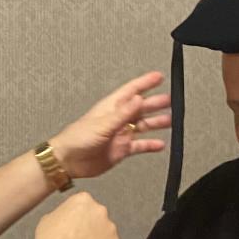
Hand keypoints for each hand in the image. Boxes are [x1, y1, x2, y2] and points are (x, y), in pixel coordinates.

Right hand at [33, 192, 120, 238]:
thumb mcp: (47, 220)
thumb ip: (61, 215)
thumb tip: (63, 220)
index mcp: (83, 200)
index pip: (83, 205)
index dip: (76, 218)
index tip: (72, 226)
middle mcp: (100, 211)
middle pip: (97, 218)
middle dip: (89, 228)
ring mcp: (110, 228)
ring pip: (105, 235)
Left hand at [49, 72, 170, 178]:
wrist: (68, 161)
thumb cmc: (78, 138)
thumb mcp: (103, 123)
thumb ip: (123, 113)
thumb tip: (139, 98)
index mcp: (112, 107)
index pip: (132, 90)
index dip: (145, 83)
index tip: (159, 76)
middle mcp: (118, 119)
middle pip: (140, 108)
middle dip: (155, 103)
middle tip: (171, 100)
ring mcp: (120, 134)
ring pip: (142, 125)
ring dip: (155, 123)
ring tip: (170, 120)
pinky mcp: (120, 150)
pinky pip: (139, 145)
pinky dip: (150, 145)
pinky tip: (160, 144)